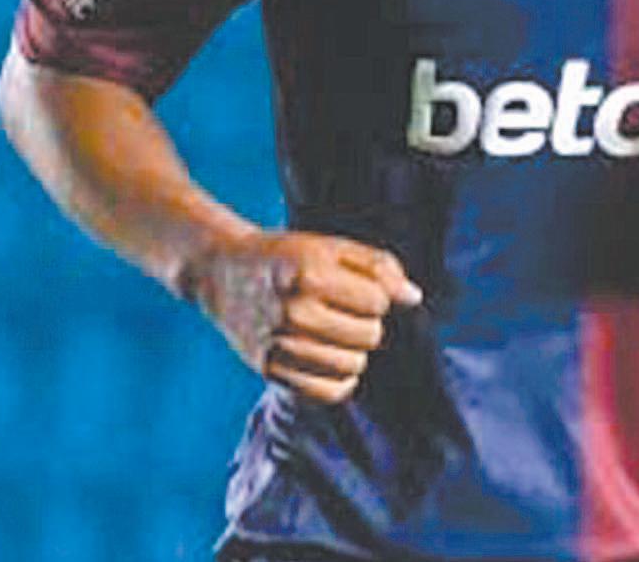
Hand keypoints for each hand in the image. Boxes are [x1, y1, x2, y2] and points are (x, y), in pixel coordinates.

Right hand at [184, 229, 421, 403]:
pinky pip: (328, 393)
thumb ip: (378, 266)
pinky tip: (331, 359)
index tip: (354, 288)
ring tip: (335, 333)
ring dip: (354, 351)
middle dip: (367, 323)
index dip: (375, 295)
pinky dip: (340, 381)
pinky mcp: (269, 369)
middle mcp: (292, 311)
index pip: (378, 302)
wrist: (224, 272)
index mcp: (310, 274)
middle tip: (343, 310)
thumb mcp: (332, 247)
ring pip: (353, 367)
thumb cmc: (288, 257)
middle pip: (369, 336)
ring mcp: (278, 343)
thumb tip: (413, 298)